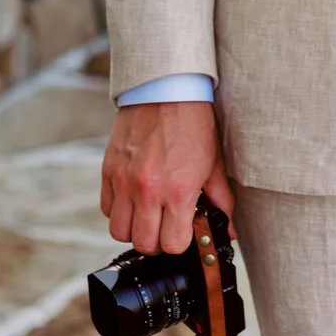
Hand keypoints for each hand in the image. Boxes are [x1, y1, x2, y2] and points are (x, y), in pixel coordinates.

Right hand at [100, 101, 233, 253]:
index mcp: (178, 191)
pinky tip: (134, 198)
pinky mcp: (108, 170)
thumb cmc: (193, 124)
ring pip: (119, 231)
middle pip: (143, 244)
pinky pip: (106, 208)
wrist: (166, 90)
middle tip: (166, 226)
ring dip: (134, 229)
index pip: (172, 245)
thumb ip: (222, 202)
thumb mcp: (214, 164)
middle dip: (157, 241)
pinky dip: (119, 210)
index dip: (180, 242)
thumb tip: (230, 229)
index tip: (184, 231)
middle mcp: (147, 190)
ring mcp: (124, 181)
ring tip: (148, 214)